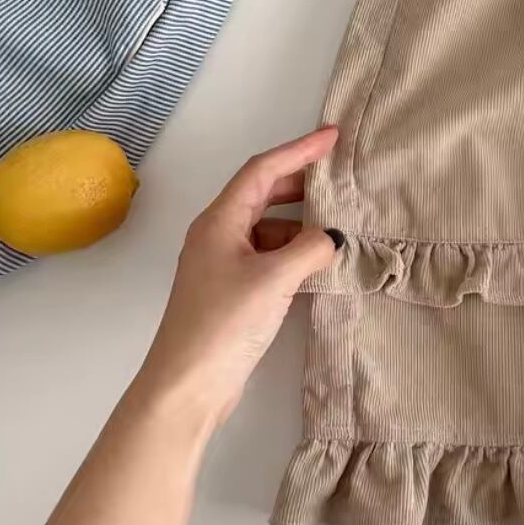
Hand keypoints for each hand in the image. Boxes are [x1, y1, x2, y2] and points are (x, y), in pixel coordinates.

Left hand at [132, 127, 341, 429]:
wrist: (185, 387)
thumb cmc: (223, 324)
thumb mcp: (274, 280)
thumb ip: (310, 249)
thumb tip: (333, 238)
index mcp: (220, 221)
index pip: (263, 170)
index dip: (299, 150)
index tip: (332, 137)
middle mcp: (218, 234)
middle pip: (262, 194)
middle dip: (300, 183)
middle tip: (338, 177)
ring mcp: (222, 264)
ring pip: (267, 228)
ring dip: (300, 223)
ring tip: (337, 226)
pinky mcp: (231, 291)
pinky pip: (267, 255)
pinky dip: (293, 252)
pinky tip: (317, 263)